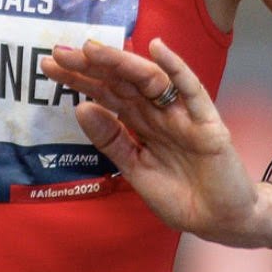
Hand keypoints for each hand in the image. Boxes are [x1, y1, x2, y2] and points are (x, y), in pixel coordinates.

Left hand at [42, 37, 271, 244]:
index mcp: (140, 123)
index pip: (106, 94)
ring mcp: (183, 115)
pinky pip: (191, 91)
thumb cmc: (181, 196)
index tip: (49, 66)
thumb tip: (80, 108)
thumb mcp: (135, 170)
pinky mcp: (208, 123)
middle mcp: (159, 112)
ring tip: (94, 50)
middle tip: (60, 53)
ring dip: (123, 63)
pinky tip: (157, 50)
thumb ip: (111, 141)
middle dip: (92, 67)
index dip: (80, 79)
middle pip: (122, 83)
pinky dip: (176, 69)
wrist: (221, 221)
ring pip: (150, 81)